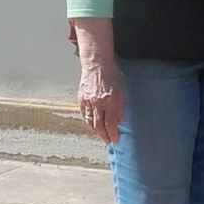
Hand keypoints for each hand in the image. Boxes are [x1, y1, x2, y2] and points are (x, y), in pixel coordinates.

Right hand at [73, 18, 123, 143]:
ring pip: (91, 121)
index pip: (111, 124)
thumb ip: (120, 107)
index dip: (113, 134)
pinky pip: (84, 114)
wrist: (97, 63)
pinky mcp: (81, 98)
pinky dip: (88, 121)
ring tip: (101, 135)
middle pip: (99, 126)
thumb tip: (119, 121)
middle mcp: (98, 103)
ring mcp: (88, 101)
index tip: (115, 140)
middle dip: (104, 135)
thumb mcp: (121, 90)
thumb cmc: (112, 74)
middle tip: (107, 141)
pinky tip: (92, 124)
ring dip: (96, 130)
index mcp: (110, 101)